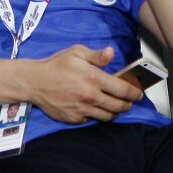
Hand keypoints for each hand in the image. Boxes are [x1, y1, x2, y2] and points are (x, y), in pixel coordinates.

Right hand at [19, 45, 142, 123]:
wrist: (34, 82)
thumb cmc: (56, 66)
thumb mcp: (76, 53)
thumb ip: (97, 55)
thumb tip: (111, 53)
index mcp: (94, 78)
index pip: (123, 90)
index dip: (134, 93)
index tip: (139, 94)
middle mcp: (90, 96)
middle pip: (119, 106)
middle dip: (128, 104)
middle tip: (129, 101)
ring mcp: (82, 109)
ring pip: (108, 116)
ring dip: (115, 112)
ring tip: (116, 106)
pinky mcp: (74, 118)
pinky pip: (92, 120)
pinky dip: (97, 115)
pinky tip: (96, 108)